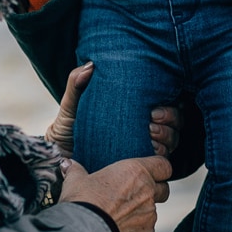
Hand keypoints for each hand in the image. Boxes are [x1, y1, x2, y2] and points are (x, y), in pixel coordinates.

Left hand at [47, 63, 180, 159]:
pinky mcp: (136, 167)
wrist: (58, 159)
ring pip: (170, 144)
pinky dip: (159, 156)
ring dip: (166, 138)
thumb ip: (77, 83)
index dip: (168, 109)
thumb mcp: (71, 106)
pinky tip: (148, 152)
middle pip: (174, 125)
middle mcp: (143, 131)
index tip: (153, 110)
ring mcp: (142, 150)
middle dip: (170, 122)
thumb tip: (91, 65)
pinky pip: (158, 163)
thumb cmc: (66, 130)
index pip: (165, 107)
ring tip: (150, 134)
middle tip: (152, 121)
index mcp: (134, 113)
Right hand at [60, 154, 172, 231]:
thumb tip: (67, 164)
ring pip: (152, 213)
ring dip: (141, 214)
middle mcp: (148, 193)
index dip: (159, 169)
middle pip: (163, 190)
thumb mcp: (75, 181)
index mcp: (136, 172)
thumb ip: (76, 170)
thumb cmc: (81, 201)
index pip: (163, 165)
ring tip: (119, 218)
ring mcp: (149, 216)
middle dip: (153, 192)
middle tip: (133, 195)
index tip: (152, 172)